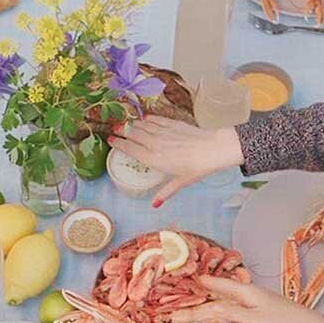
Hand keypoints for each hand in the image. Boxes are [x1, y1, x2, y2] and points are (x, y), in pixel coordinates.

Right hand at [109, 116, 241, 206]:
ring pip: (142, 125)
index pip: (130, 149)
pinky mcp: (173, 124)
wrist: (213, 149)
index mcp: (154, 159)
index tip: (110, 140)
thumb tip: (154, 204)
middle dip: (122, 131)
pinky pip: (156, 119)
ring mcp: (164, 132)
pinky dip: (148, 118)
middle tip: (114, 129)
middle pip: (133, 134)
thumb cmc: (197, 168)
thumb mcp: (180, 182)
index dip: (118, 143)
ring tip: (126, 123)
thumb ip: (165, 192)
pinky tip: (144, 118)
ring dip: (133, 123)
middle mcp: (155, 144)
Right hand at [168, 273, 323, 322]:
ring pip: (238, 320)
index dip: (205, 287)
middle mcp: (250, 296)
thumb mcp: (252, 319)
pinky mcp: (264, 316)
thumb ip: (230, 313)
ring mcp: (257, 306)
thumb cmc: (282, 321)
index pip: (219, 287)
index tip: (192, 285)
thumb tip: (210, 307)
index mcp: (246, 292)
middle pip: (227, 309)